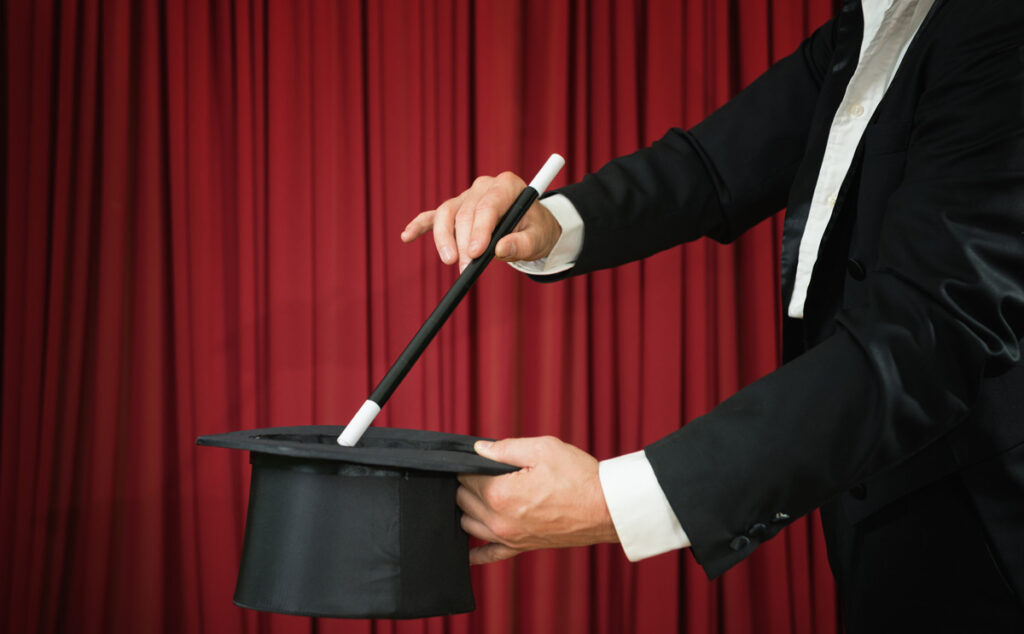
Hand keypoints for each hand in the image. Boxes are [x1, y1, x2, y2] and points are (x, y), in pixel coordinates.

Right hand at [401, 172, 562, 272]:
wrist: (531, 227)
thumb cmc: (535, 230)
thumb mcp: (537, 238)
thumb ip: (521, 244)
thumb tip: (501, 249)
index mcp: (507, 186)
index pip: (488, 205)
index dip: (480, 229)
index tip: (476, 253)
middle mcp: (484, 186)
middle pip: (465, 212)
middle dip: (464, 243)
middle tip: (467, 269)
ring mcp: (466, 196)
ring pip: (447, 213)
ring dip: (444, 238)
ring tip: (449, 261)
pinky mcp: (455, 209)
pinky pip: (434, 216)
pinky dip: (420, 225)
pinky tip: (407, 236)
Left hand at [457, 436, 617, 564]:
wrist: (606, 509)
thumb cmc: (579, 477)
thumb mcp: (543, 449)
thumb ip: (506, 448)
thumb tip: (479, 449)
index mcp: (501, 493)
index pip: (466, 477)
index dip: (471, 464)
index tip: (480, 459)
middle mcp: (500, 520)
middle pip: (463, 499)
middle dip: (468, 483)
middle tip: (485, 472)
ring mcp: (509, 537)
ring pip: (468, 524)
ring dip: (469, 508)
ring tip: (482, 494)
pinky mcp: (520, 547)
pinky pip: (487, 555)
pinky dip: (474, 552)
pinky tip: (468, 549)